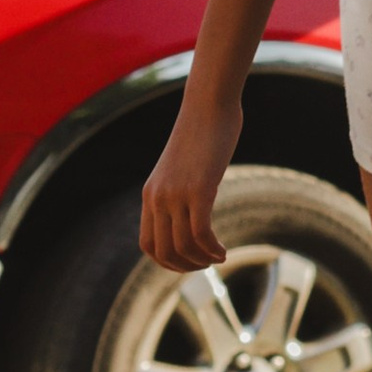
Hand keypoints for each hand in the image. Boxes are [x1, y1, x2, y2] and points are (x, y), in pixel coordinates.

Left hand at [140, 95, 239, 272]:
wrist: (209, 104)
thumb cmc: (201, 132)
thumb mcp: (183, 167)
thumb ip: (181, 189)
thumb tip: (193, 204)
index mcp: (151, 194)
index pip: (147, 244)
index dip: (167, 262)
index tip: (189, 261)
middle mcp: (159, 197)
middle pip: (164, 251)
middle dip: (186, 266)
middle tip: (207, 264)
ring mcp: (177, 194)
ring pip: (183, 246)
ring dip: (202, 260)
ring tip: (219, 258)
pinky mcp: (199, 189)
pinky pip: (201, 233)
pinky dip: (213, 249)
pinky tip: (224, 251)